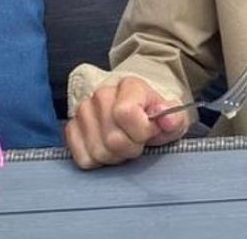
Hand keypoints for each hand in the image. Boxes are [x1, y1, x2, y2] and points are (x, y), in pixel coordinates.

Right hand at [65, 76, 188, 167]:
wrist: (138, 110)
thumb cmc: (154, 116)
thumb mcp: (173, 116)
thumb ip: (174, 118)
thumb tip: (167, 119)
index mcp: (129, 86)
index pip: (125, 114)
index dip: (142, 131)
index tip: (150, 132)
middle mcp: (102, 95)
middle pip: (112, 139)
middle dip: (130, 148)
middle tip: (138, 142)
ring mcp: (84, 111)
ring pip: (98, 151)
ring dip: (115, 156)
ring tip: (124, 144)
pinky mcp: (72, 128)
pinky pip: (83, 158)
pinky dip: (98, 160)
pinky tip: (108, 148)